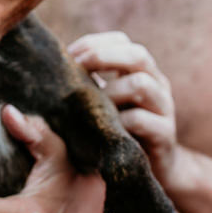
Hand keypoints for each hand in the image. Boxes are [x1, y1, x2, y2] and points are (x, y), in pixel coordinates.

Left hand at [68, 32, 196, 192]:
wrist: (149, 170)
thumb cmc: (116, 131)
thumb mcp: (102, 103)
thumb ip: (85, 85)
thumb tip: (47, 70)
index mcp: (140, 71)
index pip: (121, 41)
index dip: (94, 43)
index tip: (68, 55)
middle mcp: (156, 84)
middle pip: (138, 55)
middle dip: (103, 56)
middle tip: (77, 69)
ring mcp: (163, 108)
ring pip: (141, 84)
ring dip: (109, 91)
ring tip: (90, 105)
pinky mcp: (164, 135)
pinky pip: (142, 120)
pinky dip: (119, 122)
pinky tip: (101, 130)